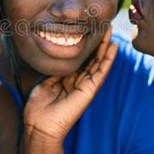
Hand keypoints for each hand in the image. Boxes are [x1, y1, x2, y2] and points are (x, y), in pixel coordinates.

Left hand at [23, 27, 117, 144]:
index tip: (89, 31)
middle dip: (98, 43)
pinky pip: (101, 72)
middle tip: (104, 26)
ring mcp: (86, 86)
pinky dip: (108, 60)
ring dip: (106, 47)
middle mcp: (79, 82)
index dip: (85, 46)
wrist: (40, 126)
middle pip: (92, 59)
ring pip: (99, 63)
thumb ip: (55, 71)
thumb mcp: (45, 82)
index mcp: (68, 80)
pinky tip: (113, 48)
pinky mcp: (89, 90)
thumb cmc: (39, 108)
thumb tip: (60, 57)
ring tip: (110, 32)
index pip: (80, 60)